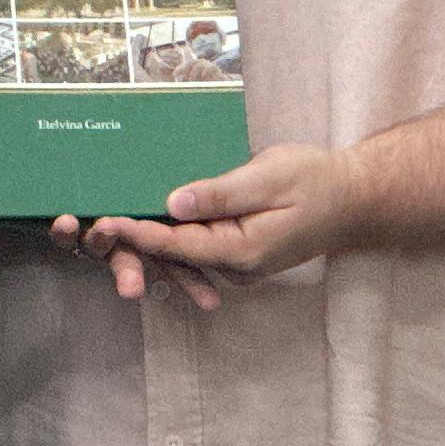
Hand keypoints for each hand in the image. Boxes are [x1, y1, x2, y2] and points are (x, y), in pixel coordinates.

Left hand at [64, 143, 360, 309]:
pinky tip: (147, 214)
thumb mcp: (269, 179)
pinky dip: (173, 233)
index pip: (177, 244)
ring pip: (184, 251)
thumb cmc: (317, 181)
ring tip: (105, 218)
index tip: (103, 217)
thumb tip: (174, 202)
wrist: (355, 197)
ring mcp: (239, 263)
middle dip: (133, 237)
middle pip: (174, 253)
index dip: (137, 230)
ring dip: (148, 235)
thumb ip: (222, 194)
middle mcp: (236, 266)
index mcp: (241, 252)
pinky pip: (199, 245)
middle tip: (89, 218)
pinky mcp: (241, 251)